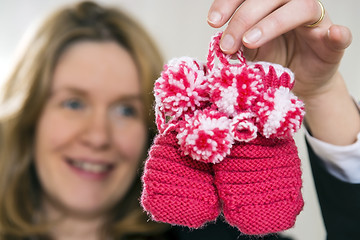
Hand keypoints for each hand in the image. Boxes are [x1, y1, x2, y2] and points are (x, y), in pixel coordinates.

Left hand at [207, 0, 359, 144]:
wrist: (297, 83)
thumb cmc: (272, 62)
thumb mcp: (248, 53)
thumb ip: (236, 45)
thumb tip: (217, 46)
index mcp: (269, 6)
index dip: (229, 2)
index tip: (213, 21)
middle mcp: (291, 7)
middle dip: (243, 18)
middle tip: (228, 44)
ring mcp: (314, 23)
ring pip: (301, 7)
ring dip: (273, 23)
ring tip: (251, 42)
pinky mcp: (330, 44)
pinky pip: (339, 35)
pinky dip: (338, 35)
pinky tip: (333, 35)